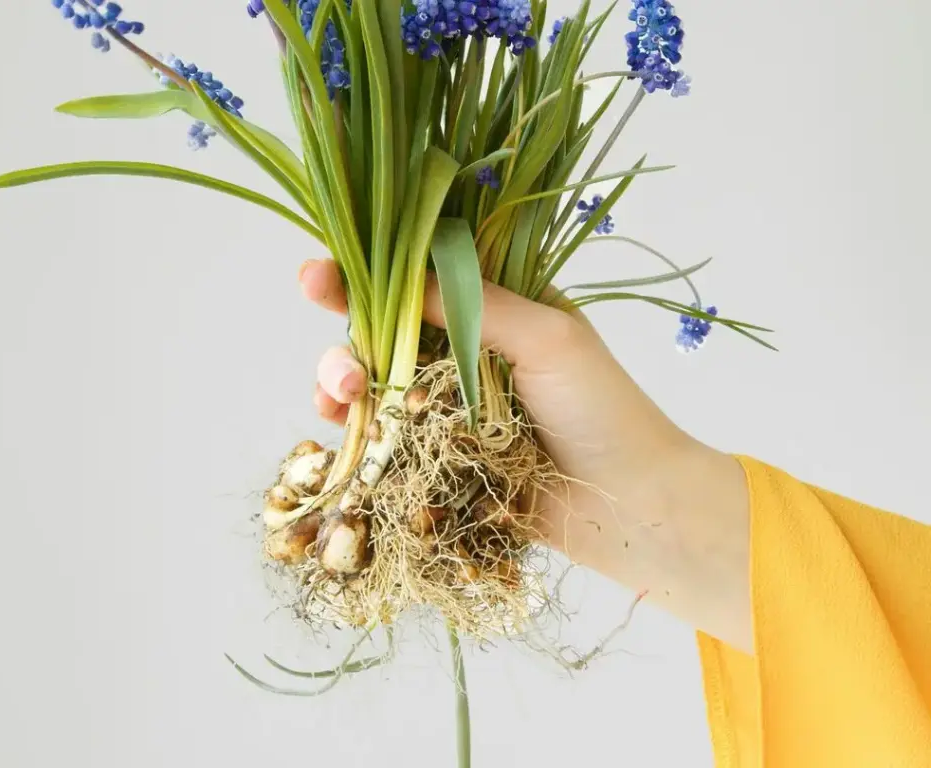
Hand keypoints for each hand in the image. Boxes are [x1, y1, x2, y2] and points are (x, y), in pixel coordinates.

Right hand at [299, 258, 751, 651]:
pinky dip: (359, 437)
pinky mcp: (443, 461)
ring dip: (344, 390)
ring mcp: (451, 410)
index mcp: (493, 311)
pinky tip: (344, 437)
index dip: (362, 279)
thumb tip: (400, 279)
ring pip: (377, 388)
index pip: (416, 283)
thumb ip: (473, 305)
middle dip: (347, 344)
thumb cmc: (605, 410)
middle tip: (341, 370)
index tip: (314, 278)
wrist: (632, 507)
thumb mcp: (547, 337)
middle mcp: (466, 355)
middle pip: (384, 337)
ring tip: (339, 402)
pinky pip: (387, 441)